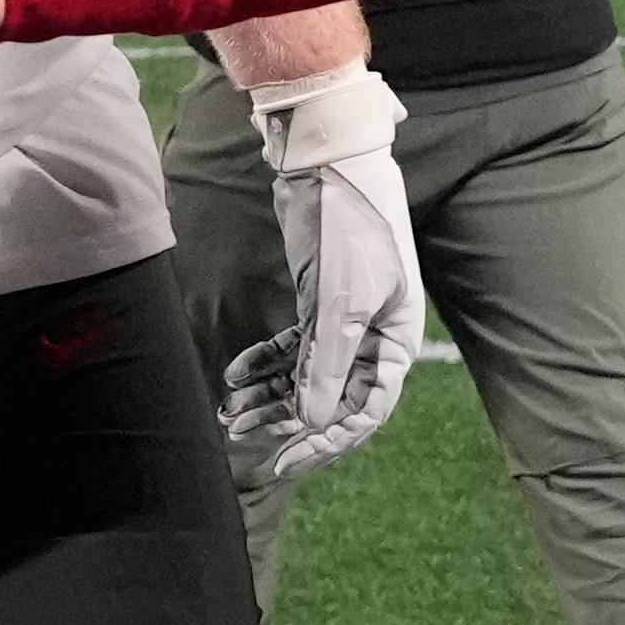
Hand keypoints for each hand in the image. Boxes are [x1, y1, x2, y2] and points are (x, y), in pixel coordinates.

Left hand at [222, 63, 421, 480]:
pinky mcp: (317, 300)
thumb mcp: (340, 305)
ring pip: (305, 374)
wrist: (329, 163)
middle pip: (331, 397)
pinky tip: (234, 375)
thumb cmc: (349, 229)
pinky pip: (292, 346)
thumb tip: (318, 424)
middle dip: (286, 421)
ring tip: (228, 414)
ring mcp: (345, 318)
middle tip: (240, 439)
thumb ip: (329, 367)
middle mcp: (375, 335)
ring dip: (268, 395)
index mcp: (396, 342)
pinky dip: (263, 362)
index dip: (325, 442)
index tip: (284, 462)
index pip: (365, 411)